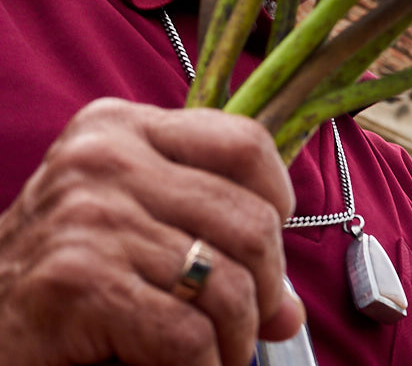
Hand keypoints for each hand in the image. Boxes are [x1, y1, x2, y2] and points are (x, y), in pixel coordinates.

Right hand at [0, 99, 304, 365]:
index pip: (245, 144)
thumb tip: (290, 313)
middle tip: (244, 325)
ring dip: (235, 338)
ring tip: (212, 353)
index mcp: (119, 128)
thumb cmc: (62, 280)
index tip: (265, 247)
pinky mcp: (77, 283)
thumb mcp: (134, 230)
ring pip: (228, 284)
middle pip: (251, 222)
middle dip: (264, 289)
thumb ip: (216, 243)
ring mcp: (88, 218)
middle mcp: (102, 160)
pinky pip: (189, 335)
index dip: (277, 201)